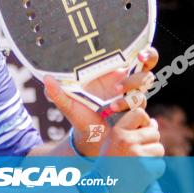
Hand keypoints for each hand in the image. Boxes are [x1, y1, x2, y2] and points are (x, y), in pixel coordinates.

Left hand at [43, 48, 158, 156]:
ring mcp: (132, 97)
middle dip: (136, 77)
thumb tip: (46, 79)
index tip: (138, 55)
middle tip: (119, 86)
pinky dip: (133, 111)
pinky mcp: (136, 113)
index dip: (145, 53)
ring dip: (129, 98)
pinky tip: (118, 116)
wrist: (89, 139)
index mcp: (112, 72)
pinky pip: (144, 108)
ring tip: (111, 107)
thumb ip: (57, 92)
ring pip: (144, 90)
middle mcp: (126, 81)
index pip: (137, 56)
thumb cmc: (79, 116)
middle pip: (147, 70)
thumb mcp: (68, 104)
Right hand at [99, 108, 164, 192]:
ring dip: (153, 157)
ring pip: (159, 149)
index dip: (145, 121)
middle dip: (151, 142)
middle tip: (140, 153)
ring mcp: (138, 155)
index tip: (142, 130)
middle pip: (154, 133)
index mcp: (118, 131)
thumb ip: (130, 130)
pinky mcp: (147, 170)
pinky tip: (143, 174)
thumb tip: (154, 123)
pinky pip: (160, 165)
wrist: (103, 190)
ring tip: (140, 164)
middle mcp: (128, 140)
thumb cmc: (109, 164)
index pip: (140, 114)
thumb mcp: (112, 141)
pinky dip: (155, 170)